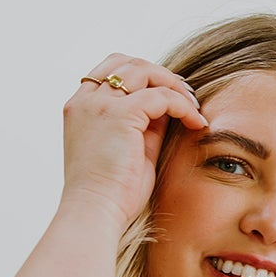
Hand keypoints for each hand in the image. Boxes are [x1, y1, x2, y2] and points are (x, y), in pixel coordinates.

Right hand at [60, 52, 207, 230]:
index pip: (110, 71)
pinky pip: (160, 96)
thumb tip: (168, 110)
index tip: (167, 96)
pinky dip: (182, 105)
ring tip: (193, 109)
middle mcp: (85, 101)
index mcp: (80, 108)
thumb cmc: (112, 195)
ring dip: (174, 86)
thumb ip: (144, 127)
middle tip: (187, 97)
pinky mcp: (120, 115)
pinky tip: (195, 123)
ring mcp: (100, 105)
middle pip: (127, 62)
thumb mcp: (128, 152)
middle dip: (161, 75)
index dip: (142, 77)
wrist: (95, 214)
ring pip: (143, 71)